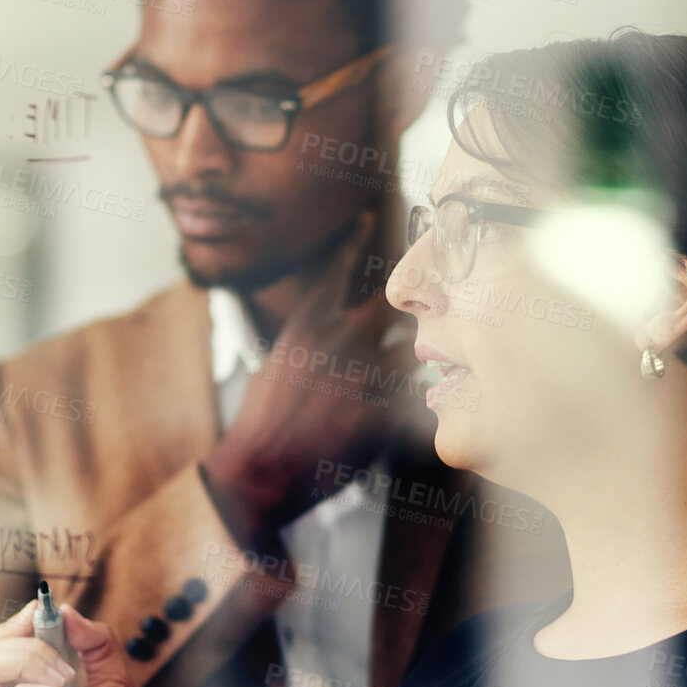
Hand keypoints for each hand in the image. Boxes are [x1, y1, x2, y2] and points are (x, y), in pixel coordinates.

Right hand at [203, 213, 424, 535]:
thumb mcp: (274, 366)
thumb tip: (320, 333)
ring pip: (411, 352)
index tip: (371, 217)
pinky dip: (417, 405)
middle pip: (393, 303)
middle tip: (426, 292)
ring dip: (413, 361)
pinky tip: (418, 414)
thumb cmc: (260, 421)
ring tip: (414, 373)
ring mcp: (364, 374)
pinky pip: (414, 399)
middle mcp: (340, 340)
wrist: (260, 469)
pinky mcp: (382, 413)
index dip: (356, 239)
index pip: (337, 268)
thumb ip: (307, 344)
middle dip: (411, 299)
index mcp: (308, 325)